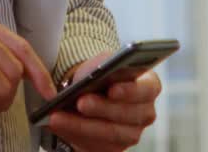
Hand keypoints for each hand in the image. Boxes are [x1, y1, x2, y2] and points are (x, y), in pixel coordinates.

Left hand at [47, 50, 161, 151]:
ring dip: (81, 125)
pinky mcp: (114, 148)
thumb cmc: (99, 75)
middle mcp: (145, 112)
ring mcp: (132, 133)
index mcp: (149, 86)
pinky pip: (96, 146)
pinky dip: (74, 135)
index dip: (130, 91)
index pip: (146, 89)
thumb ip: (102, 67)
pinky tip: (59, 125)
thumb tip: (94, 75)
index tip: (111, 89)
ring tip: (58, 116)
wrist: (90, 91)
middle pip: (126, 114)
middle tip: (80, 102)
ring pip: (109, 134)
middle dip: (100, 109)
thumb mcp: (101, 63)